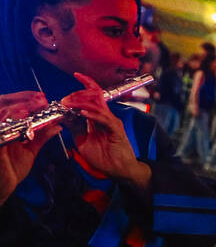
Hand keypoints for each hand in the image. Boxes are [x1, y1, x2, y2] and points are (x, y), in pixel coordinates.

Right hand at [0, 92, 59, 202]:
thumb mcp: (29, 150)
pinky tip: (24, 118)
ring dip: (19, 107)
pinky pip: (1, 128)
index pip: (10, 105)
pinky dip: (11, 119)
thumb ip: (40, 137)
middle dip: (23, 100)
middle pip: (3, 103)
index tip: (42, 98)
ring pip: (1, 112)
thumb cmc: (11, 168)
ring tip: (35, 105)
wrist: (1, 188)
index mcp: (3, 126)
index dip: (24, 99)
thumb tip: (56, 125)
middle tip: (41, 99)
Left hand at [60, 74, 149, 190]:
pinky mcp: (116, 130)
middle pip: (95, 96)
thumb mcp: (83, 141)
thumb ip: (75, 129)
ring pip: (97, 106)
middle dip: (78, 94)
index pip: (94, 97)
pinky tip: (82, 112)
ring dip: (81, 103)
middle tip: (65, 99)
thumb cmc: (105, 158)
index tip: (77, 75)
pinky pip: (104, 119)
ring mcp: (112, 122)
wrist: (119, 171)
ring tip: (68, 104)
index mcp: (100, 118)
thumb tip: (64, 118)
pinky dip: (92, 114)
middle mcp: (107, 117)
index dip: (86, 84)